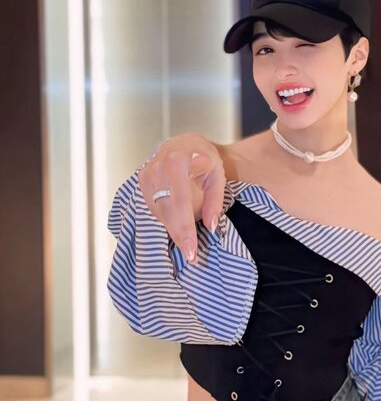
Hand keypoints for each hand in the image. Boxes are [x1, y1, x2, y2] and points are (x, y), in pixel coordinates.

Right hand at [137, 134, 225, 264]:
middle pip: (167, 210)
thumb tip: (211, 226)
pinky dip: (165, 220)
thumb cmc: (205, 158)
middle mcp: (158, 166)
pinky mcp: (142, 179)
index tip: (191, 250)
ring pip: (158, 211)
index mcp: (178, 161)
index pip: (181, 202)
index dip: (185, 229)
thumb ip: (214, 201)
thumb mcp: (217, 175)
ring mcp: (147, 172)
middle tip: (190, 256)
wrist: (186, 144)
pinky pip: (152, 207)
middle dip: (178, 235)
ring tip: (186, 246)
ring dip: (171, 230)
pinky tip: (177, 228)